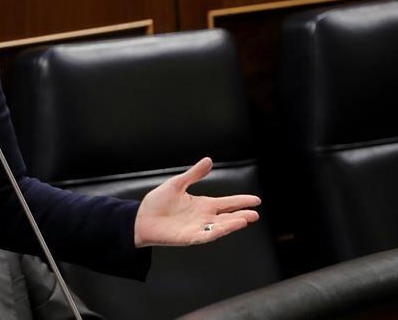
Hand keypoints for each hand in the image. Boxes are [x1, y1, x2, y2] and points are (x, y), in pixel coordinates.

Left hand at [133, 157, 260, 246]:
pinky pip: (206, 235)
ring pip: (220, 227)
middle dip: (242, 215)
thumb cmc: (158, 202)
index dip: (241, 201)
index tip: (256, 200)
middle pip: (227, 216)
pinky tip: (225, 228)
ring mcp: (198, 228)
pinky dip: (216, 232)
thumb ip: (194, 174)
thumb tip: (209, 160)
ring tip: (245, 219)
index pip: (227, 203)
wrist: (141, 218)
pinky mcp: (189, 237)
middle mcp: (203, 217)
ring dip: (232, 224)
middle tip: (255, 214)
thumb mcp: (177, 184)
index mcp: (203, 204)